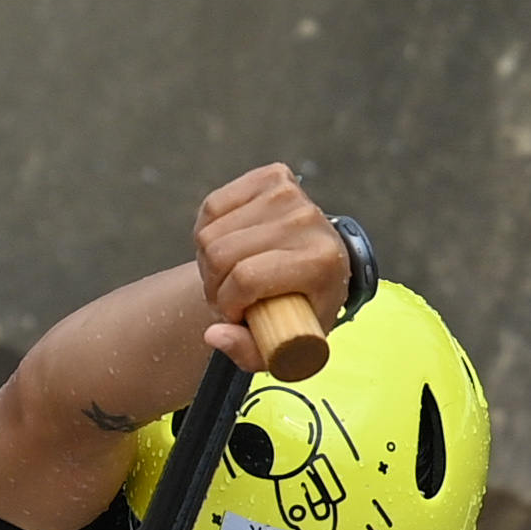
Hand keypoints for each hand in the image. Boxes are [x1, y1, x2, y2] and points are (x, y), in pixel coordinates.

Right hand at [194, 162, 349, 368]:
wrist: (322, 271)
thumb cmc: (302, 313)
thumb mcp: (286, 350)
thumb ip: (248, 352)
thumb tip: (213, 333)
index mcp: (321, 261)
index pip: (247, 278)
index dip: (227, 304)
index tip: (234, 316)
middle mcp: (308, 220)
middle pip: (222, 253)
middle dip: (213, 285)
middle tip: (227, 299)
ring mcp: (290, 194)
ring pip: (210, 231)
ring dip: (209, 262)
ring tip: (229, 276)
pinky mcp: (273, 177)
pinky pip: (213, 206)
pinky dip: (208, 232)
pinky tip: (227, 247)